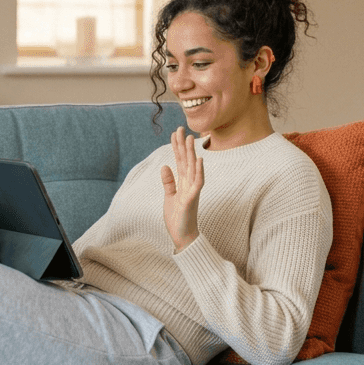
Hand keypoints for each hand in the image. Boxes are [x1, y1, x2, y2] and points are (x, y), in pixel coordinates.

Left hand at [161, 126, 203, 251]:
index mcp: (183, 183)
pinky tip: (199, 160)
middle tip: (181, 128)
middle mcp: (189, 184)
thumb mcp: (169, 197)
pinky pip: (198, 183)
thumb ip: (168, 182)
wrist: (182, 236)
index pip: (180, 161)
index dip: (177, 147)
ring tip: (190, 138)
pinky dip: (199, 171)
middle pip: (186, 160)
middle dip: (183, 145)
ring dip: (192, 153)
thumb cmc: (177, 217)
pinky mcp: (192, 199)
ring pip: (192, 168)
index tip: (175, 133)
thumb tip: (164, 166)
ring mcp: (192, 190)